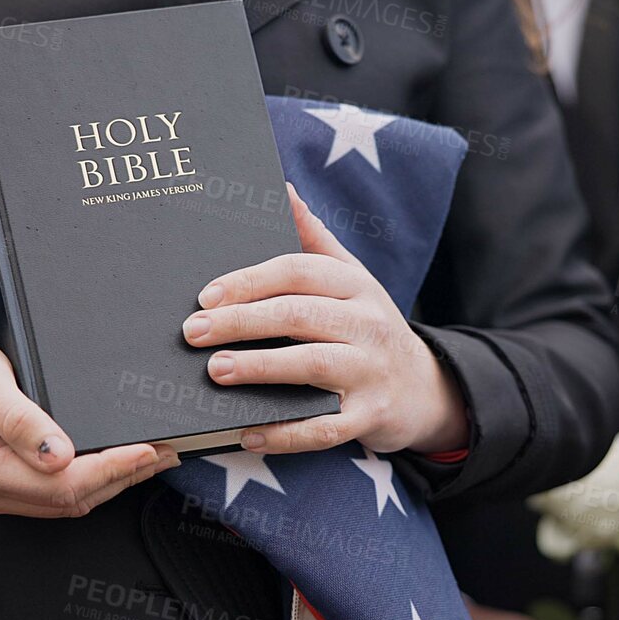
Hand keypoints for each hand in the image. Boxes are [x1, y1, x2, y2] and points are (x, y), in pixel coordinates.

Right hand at [0, 325, 178, 516]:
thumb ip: (20, 419)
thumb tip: (60, 455)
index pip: (62, 483)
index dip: (112, 468)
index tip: (148, 450)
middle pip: (70, 499)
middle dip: (123, 477)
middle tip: (167, 452)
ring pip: (64, 502)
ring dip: (111, 482)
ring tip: (152, 459)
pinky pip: (50, 494)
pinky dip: (88, 480)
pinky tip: (112, 463)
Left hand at [187, 185, 467, 454]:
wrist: (424, 388)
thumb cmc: (368, 326)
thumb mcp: (353, 278)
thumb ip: (316, 238)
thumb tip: (282, 188)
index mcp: (355, 285)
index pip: (298, 271)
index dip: (250, 281)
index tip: (206, 295)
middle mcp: (367, 323)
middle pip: (298, 315)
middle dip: (241, 322)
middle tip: (193, 332)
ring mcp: (371, 371)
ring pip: (312, 366)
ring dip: (260, 368)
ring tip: (216, 370)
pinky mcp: (372, 416)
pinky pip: (325, 427)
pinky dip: (285, 432)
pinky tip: (248, 432)